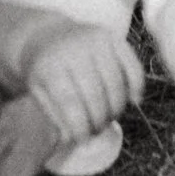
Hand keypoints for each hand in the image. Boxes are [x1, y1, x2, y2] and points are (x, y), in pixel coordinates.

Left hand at [14, 15, 141, 144]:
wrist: (46, 34)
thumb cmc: (42, 71)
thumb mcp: (37, 92)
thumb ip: (54, 116)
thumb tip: (72, 139)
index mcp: (50, 64)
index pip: (70, 102)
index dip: (81, 126)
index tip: (83, 141)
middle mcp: (73, 48)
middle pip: (95, 94)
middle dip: (99, 120)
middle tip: (97, 131)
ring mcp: (95, 40)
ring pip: (115, 83)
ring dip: (117, 108)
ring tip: (109, 118)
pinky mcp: (113, 36)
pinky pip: (132, 65)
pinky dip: (137, 85)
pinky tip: (134, 101)